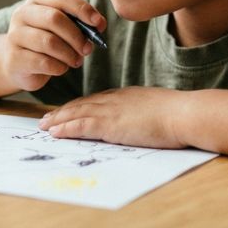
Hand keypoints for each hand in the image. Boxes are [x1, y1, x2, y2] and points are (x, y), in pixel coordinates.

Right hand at [0, 0, 103, 91]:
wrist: (18, 64)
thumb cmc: (45, 42)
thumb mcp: (62, 28)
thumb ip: (80, 23)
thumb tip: (99, 24)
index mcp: (37, 1)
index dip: (83, 9)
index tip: (98, 23)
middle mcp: (22, 14)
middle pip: (54, 18)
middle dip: (76, 35)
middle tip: (88, 49)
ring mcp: (15, 36)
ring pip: (49, 42)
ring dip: (69, 54)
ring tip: (75, 61)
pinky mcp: (15, 58)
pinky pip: (44, 62)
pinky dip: (59, 67)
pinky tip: (61, 68)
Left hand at [38, 87, 186, 148]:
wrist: (183, 114)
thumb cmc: (177, 114)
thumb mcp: (155, 109)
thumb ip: (143, 113)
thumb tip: (142, 120)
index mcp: (124, 96)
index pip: (95, 100)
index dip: (78, 106)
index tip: (67, 111)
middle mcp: (113, 100)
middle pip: (81, 104)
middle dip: (62, 112)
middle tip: (47, 119)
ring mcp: (110, 111)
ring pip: (76, 113)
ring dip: (57, 120)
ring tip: (44, 126)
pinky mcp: (110, 124)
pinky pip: (81, 124)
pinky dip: (65, 128)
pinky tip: (55, 132)